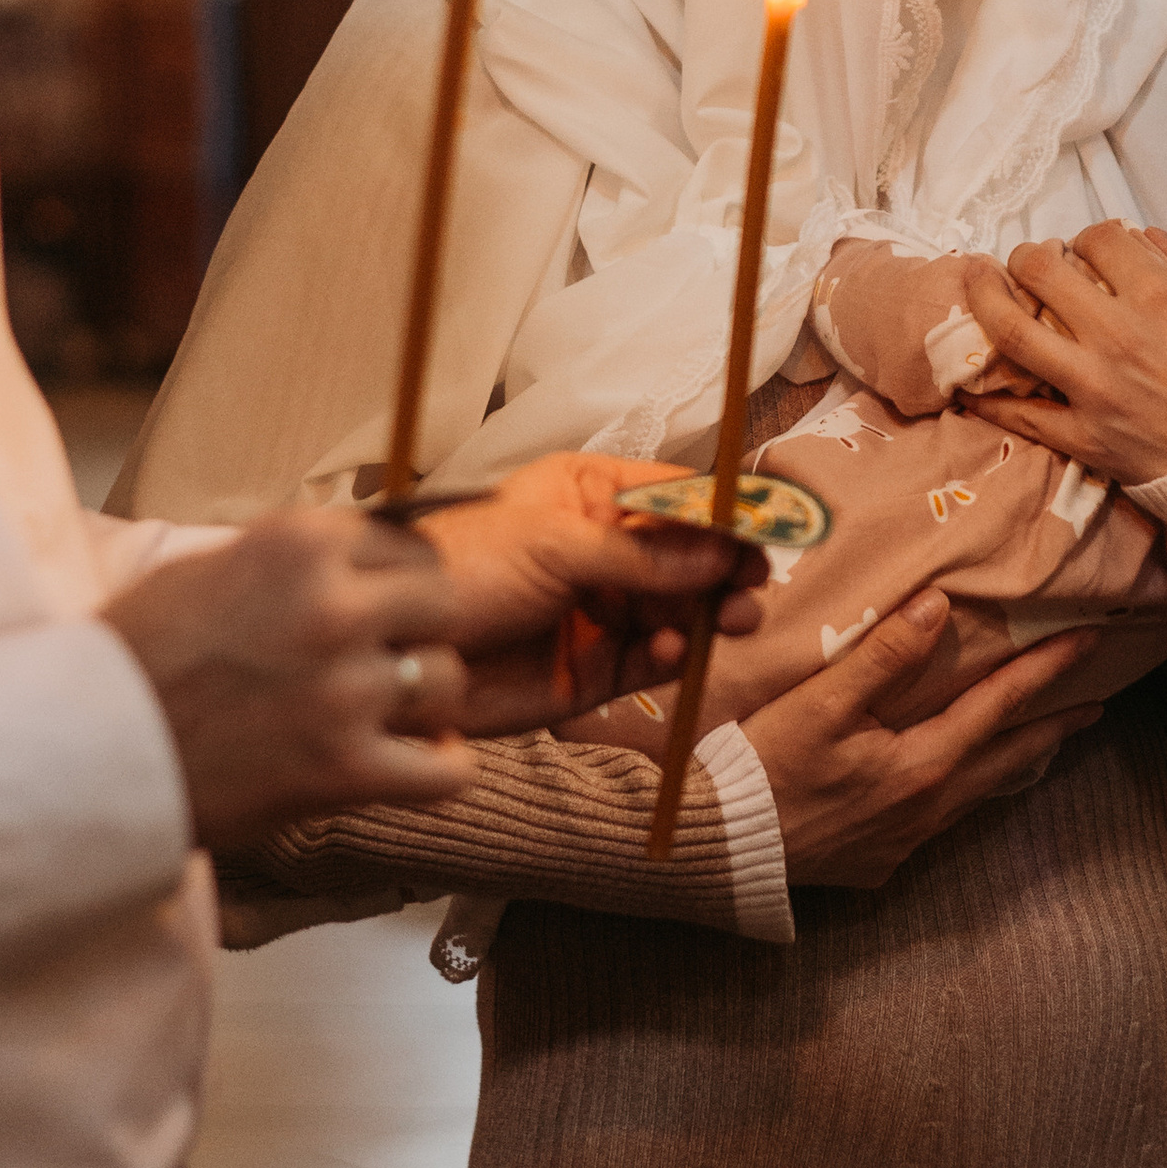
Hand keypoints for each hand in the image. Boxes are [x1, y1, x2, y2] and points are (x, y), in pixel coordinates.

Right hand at [106, 510, 481, 851]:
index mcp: (299, 543)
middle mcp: (331, 606)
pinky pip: (447, 771)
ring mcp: (344, 690)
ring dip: (428, 702)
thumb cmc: (134, 656)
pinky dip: (440, 771)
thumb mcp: (209, 567)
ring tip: (393, 717)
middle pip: (444, 604)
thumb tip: (364, 548)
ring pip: (449, 681)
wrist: (81, 749)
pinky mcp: (344, 770)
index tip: (384, 606)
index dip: (399, 580)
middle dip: (423, 631)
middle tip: (392, 659)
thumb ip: (293, 559)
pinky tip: (415, 765)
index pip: (407, 542)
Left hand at [414, 454, 766, 733]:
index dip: (722, 513)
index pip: (673, 497)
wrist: (400, 649)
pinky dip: (672, 656)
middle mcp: (603, 551)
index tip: (766, 530)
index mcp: (589, 496)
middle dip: (726, 570)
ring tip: (731, 620)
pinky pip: (653, 662)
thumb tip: (719, 554)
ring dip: (711, 615)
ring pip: (681, 611)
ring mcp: (601, 611)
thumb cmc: (460, 569)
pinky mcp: (594, 671)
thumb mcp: (552, 543)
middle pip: (689, 557)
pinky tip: (668, 650)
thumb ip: (638, 552)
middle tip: (752, 586)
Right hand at [741, 585, 1099, 887]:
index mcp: (922, 766)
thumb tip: (939, 607)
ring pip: (979, 794)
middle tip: (1096, 705)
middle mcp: (927, 810)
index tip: (1090, 641)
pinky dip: (970, 791)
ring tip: (1043, 741)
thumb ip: (884, 655)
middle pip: (1007, 759)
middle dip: (1053, 727)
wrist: (719, 847)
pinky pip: (944, 820)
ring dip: (1015, 761)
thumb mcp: (822, 703)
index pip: (1000, 706)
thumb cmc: (766, 768)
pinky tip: (961, 785)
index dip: (1047, 671)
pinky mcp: (878, 861)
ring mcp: (905, 841)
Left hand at [959, 221, 1166, 480]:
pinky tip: (969, 380)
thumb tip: (1149, 236)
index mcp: (1162, 298)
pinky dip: (989, 399)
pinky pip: (1021, 416)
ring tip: (974, 281)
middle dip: (1028, 255)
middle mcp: (1119, 337)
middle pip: (1043, 273)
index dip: (1092, 236)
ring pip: (1014, 333)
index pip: (1101, 240)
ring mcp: (1094, 389)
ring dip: (984, 299)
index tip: (1093, 247)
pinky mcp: (1083, 438)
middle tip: (1028, 260)